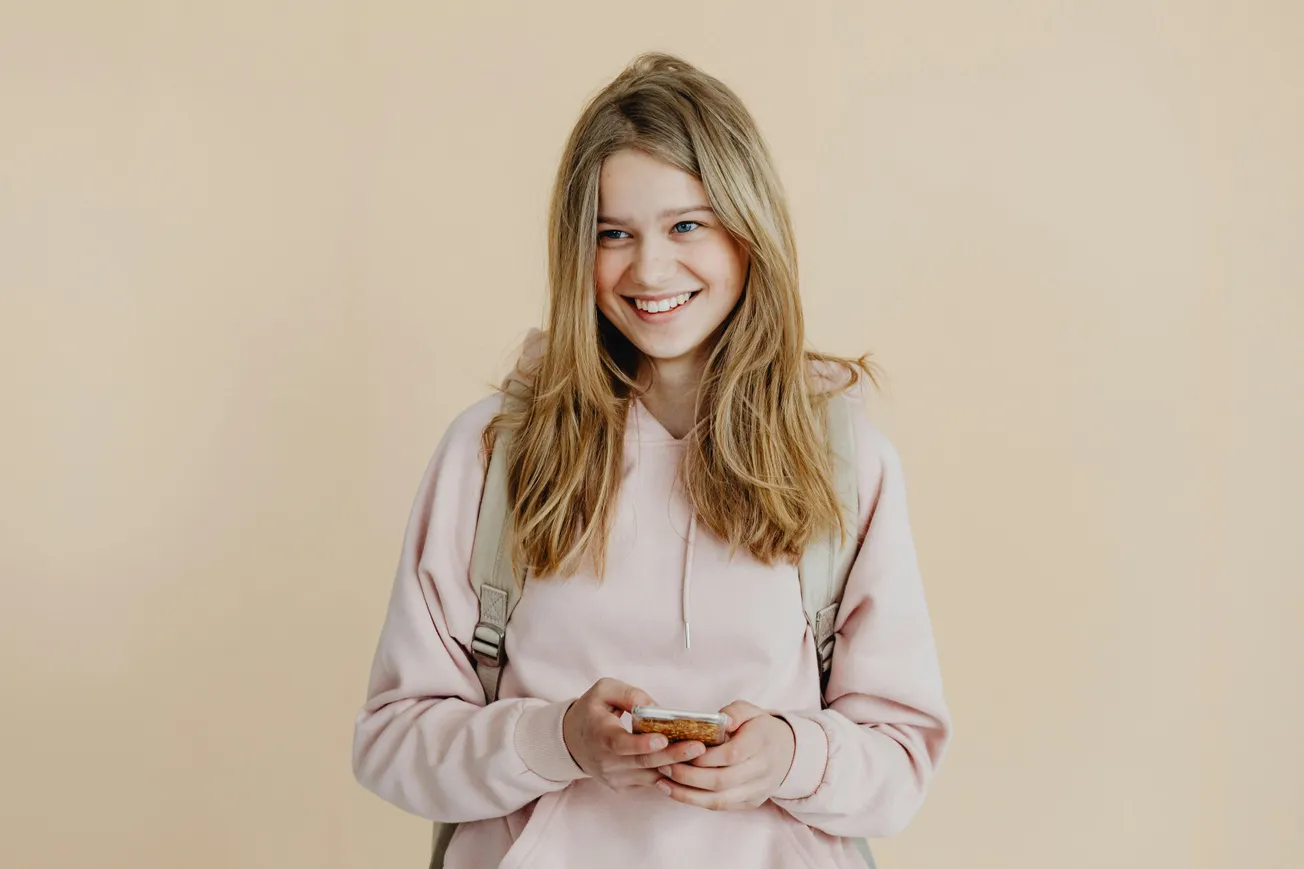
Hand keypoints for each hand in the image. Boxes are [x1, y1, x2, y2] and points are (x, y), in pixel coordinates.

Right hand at [562, 677, 706, 790]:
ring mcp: (615, 777)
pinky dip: (669, 774)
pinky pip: (650, 782)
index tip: (663, 739)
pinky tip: (689, 764)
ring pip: (650, 775)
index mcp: (600, 735)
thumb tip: (656, 707)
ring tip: (701, 756)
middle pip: (643, 762)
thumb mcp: (603, 691)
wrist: (571, 742)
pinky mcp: (624, 786)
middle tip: (699, 747)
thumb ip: (629, 694)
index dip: (641, 743)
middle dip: (674, 755)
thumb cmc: (591, 712)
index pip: (620, 744)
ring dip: (677, 767)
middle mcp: (607, 761)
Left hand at [654, 700, 795, 810]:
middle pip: (721, 781)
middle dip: (688, 776)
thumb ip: (734, 712)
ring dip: (686, 794)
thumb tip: (721, 721)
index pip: (731, 755)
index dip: (704, 756)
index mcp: (761, 744)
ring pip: (718, 800)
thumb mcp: (751, 711)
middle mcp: (762, 771)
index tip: (680, 749)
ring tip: (662, 783)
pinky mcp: (750, 803)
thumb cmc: (761, 729)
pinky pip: (720, 807)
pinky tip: (676, 792)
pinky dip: (696, 801)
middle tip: (663, 766)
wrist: (788, 753)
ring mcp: (757, 791)